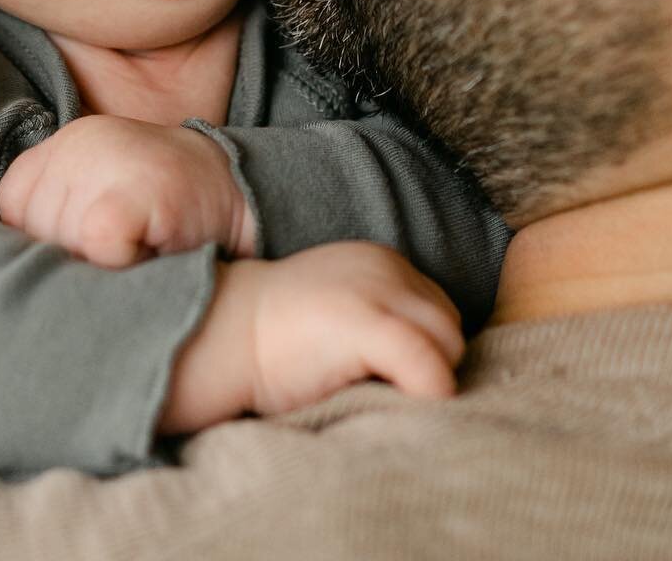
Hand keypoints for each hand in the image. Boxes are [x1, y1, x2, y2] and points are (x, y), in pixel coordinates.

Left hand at [0, 115, 255, 266]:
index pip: (11, 212)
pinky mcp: (129, 193)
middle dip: (67, 262)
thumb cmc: (164, 210)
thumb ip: (51, 214)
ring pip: (60, 247)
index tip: (88, 244)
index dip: (43, 243)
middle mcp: (77, 143)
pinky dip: (119, 266)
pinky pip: (96, 247)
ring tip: (135, 252)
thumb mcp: (99, 192)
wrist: (240, 192)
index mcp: (62, 143)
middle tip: (119, 254)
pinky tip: (148, 254)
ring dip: (95, 269)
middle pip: (31, 233)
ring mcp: (105, 162)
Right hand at [159, 242, 464, 434]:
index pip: (437, 311)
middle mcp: (386, 267)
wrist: (224, 334)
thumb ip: (379, 320)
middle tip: (394, 394)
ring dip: (429, 380)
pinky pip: (429, 366)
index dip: (424, 350)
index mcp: (379, 261)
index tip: (395, 379)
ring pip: (448, 347)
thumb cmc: (274, 340)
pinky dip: (430, 392)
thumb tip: (428, 372)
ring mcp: (378, 292)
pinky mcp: (369, 322)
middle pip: (448, 327)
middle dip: (431, 364)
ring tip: (390, 400)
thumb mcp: (336, 311)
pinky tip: (405, 409)